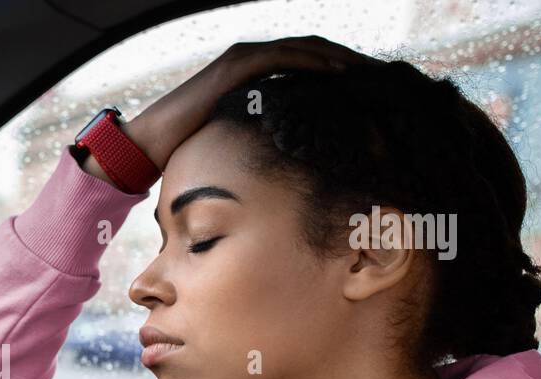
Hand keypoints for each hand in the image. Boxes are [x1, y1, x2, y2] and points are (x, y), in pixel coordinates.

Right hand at [85, 36, 376, 182]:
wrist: (154, 142)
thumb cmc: (193, 149)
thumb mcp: (241, 142)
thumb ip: (266, 141)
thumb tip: (296, 168)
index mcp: (258, 74)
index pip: (311, 65)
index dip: (343, 73)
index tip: (374, 90)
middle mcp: (254, 58)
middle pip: (316, 52)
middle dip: (351, 62)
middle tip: (385, 77)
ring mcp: (244, 58)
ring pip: (306, 48)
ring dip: (341, 58)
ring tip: (371, 73)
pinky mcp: (236, 64)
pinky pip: (284, 57)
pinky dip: (313, 62)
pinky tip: (340, 75)